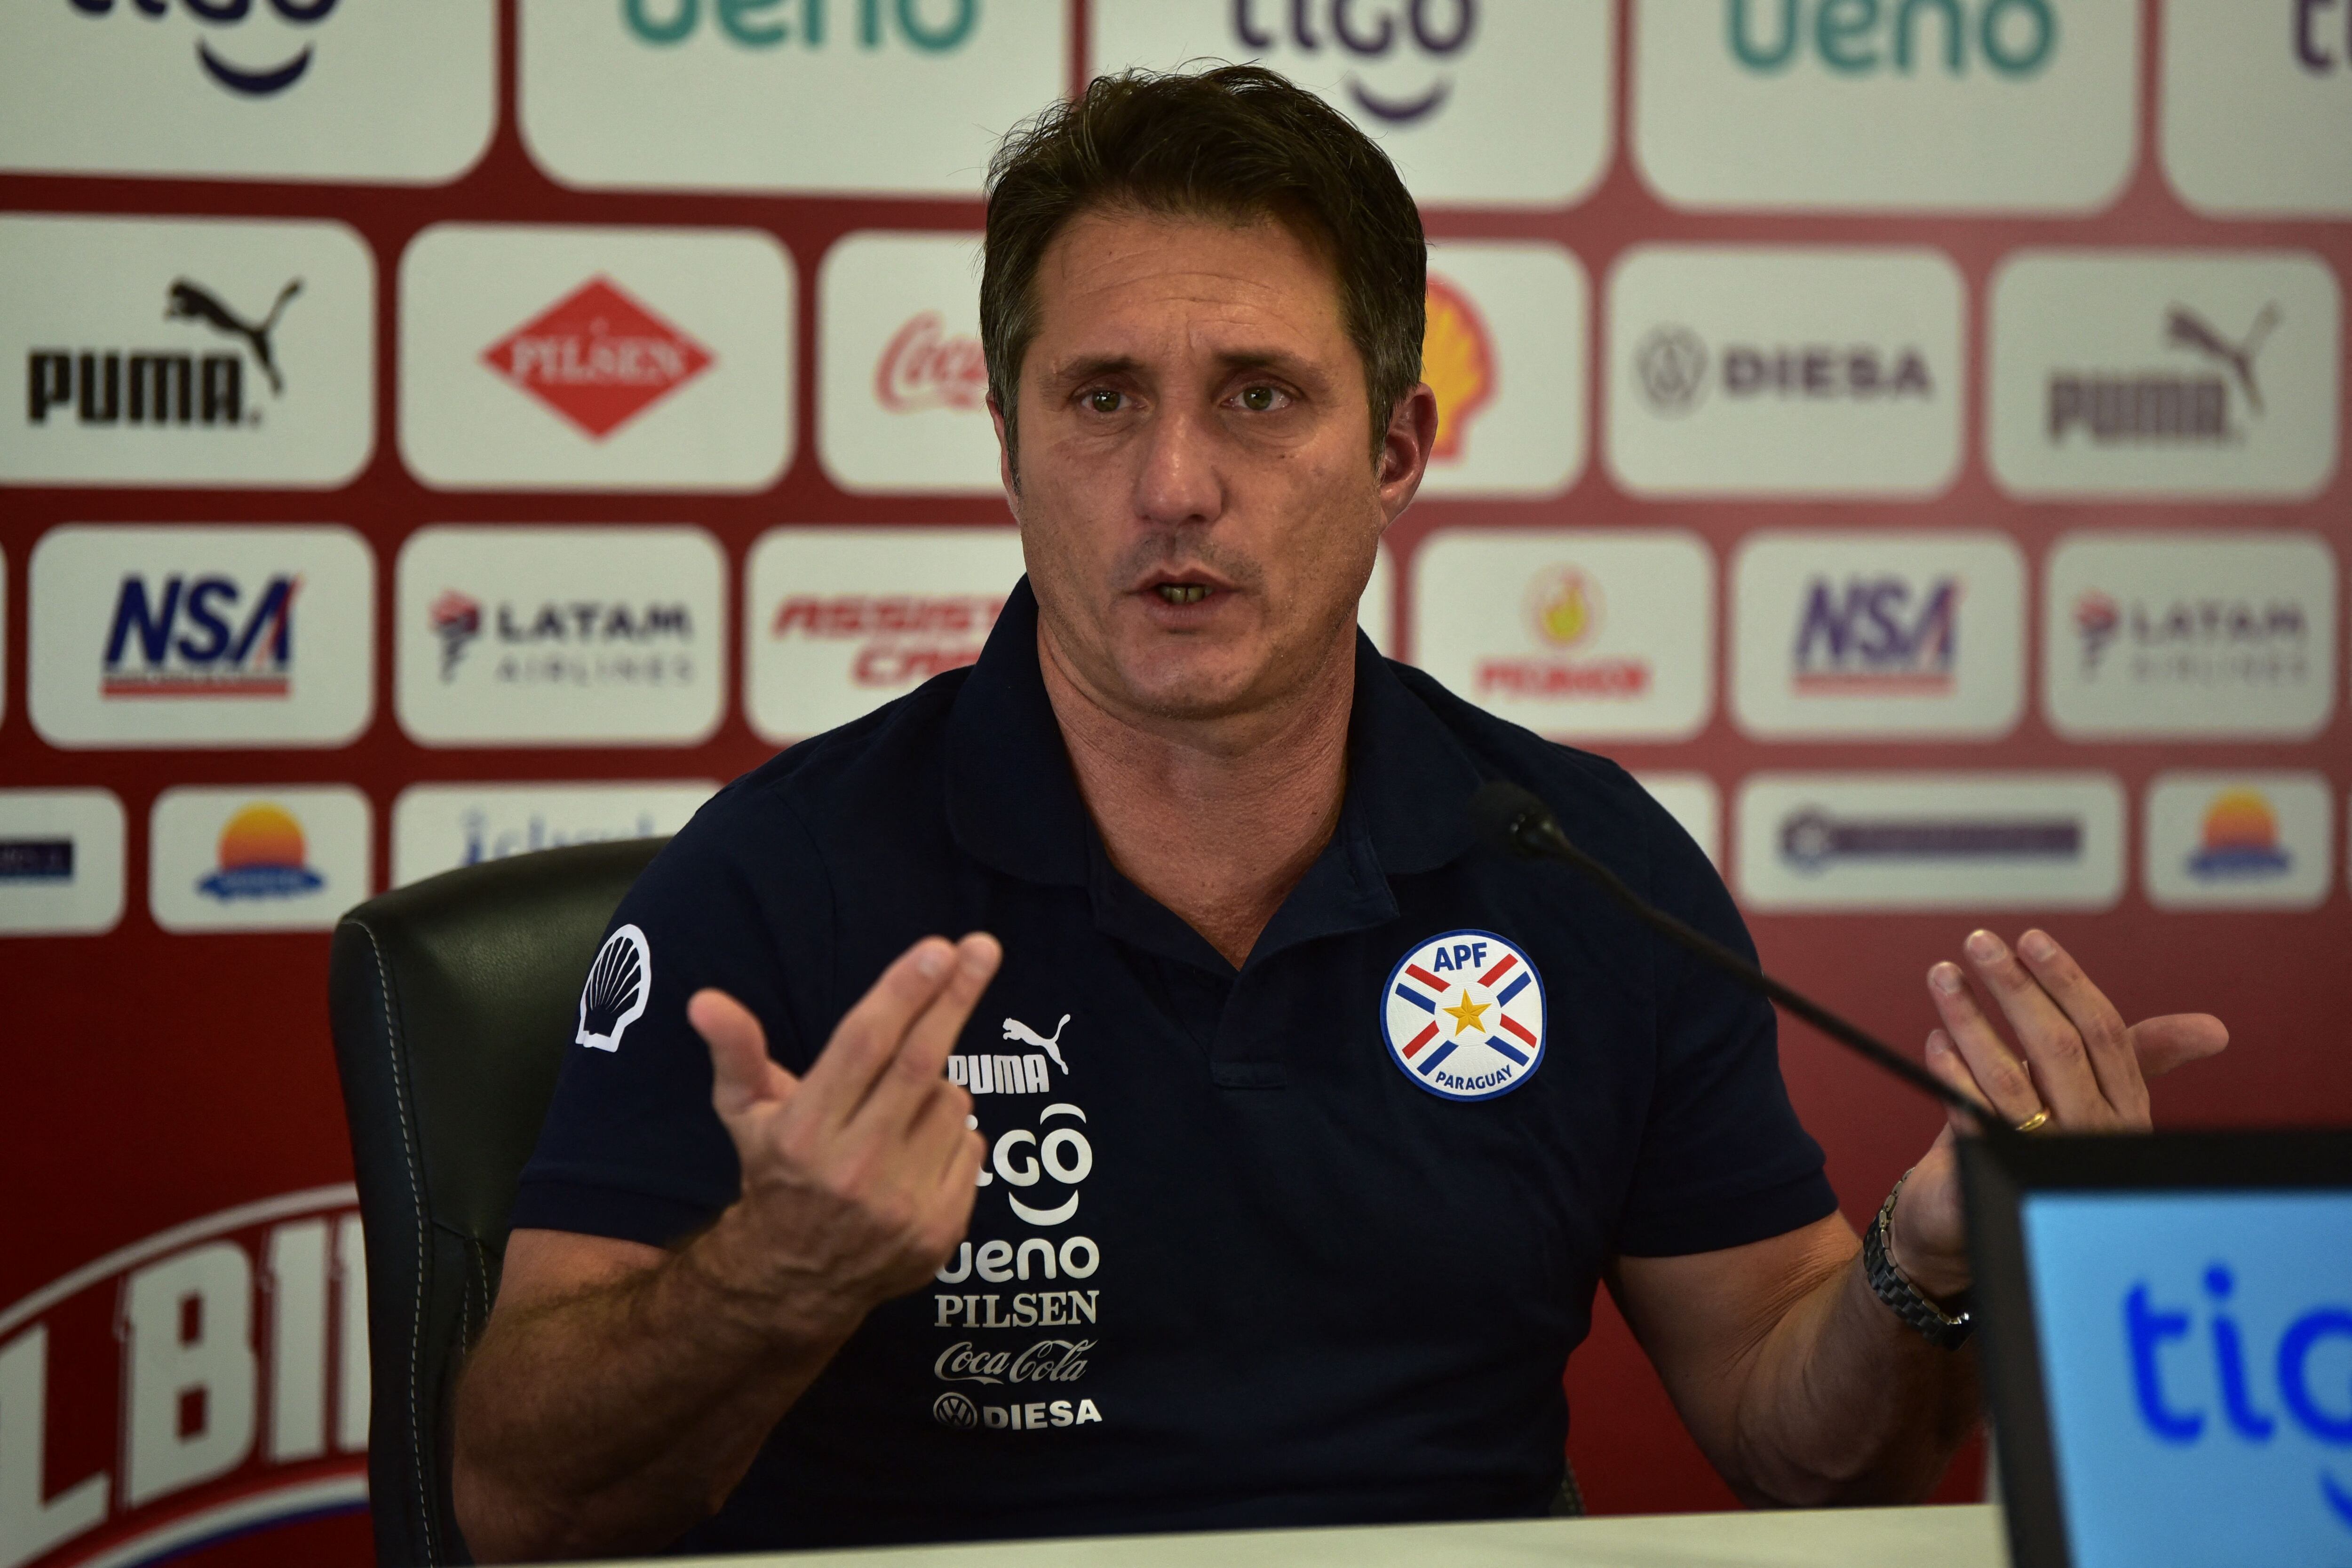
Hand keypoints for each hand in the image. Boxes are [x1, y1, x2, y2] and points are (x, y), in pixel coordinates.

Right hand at [688, 934, 999, 1340]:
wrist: (794, 1280)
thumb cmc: (774, 1174)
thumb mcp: (744, 1113)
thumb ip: (736, 1051)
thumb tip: (704, 999)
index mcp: (804, 1134)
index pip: (863, 1047)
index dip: (903, 993)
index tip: (939, 948)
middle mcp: (853, 1169)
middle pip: (920, 1064)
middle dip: (954, 999)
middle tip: (983, 947)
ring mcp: (901, 1205)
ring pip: (952, 1103)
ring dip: (938, 1088)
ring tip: (900, 1108)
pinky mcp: (939, 1232)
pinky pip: (972, 1147)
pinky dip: (954, 1135)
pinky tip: (918, 1149)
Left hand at [1887, 928, 2227, 1301]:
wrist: (1982, 1222)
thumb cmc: (2044, 1142)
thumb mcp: (2095, 1098)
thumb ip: (2136, 1057)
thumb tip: (2214, 1031)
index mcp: (2123, 1111)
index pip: (2105, 1034)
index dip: (2068, 982)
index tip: (2031, 939)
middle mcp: (2090, 1135)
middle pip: (2056, 1048)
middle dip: (2016, 988)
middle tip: (1980, 942)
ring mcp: (2042, 1157)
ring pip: (2007, 1076)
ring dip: (1971, 1019)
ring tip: (1944, 976)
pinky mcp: (1993, 1172)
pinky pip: (1970, 1111)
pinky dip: (1951, 1070)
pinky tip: (1936, 1039)